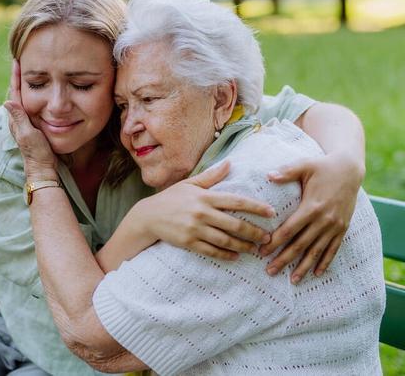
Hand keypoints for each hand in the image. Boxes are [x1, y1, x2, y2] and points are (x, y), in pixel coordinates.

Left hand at [3, 60, 57, 180]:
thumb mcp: (28, 134)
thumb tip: (7, 101)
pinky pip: (33, 105)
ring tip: (32, 70)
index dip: (16, 77)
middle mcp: (19, 118)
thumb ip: (19, 118)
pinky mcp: (34, 126)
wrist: (43, 168)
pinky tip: (40, 92)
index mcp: (16, 118)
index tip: (16, 61)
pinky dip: (35, 94)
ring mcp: (26, 122)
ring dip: (27, 84)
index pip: (15, 92)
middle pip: (19, 92)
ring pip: (26, 98)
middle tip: (23, 60)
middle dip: (21, 76)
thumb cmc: (37, 152)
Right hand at [136, 161, 273, 259]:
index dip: (256, 207)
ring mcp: (195, 229)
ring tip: (255, 249)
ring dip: (243, 246)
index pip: (236, 201)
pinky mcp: (188, 242)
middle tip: (268, 238)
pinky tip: (235, 256)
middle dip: (254, 232)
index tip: (271, 212)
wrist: (148, 216)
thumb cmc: (171, 198)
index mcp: (205, 197)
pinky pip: (211, 251)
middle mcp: (202, 213)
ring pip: (225, 240)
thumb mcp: (189, 184)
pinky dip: (225, 255)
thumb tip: (230, 163)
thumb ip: (211, 176)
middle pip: (234, 224)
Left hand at [260, 154, 362, 283]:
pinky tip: (316, 274)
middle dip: (284, 259)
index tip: (261, 252)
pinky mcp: (343, 228)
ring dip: (304, 266)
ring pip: (317, 251)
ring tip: (292, 280)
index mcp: (312, 206)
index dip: (275, 242)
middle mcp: (324, 220)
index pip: (289, 230)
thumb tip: (268, 175)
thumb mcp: (304, 165)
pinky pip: (333, 249)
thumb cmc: (323, 167)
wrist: (350, 170)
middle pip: (300, 245)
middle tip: (269, 271)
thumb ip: (286, 172)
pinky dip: (325, 262)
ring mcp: (335, 226)